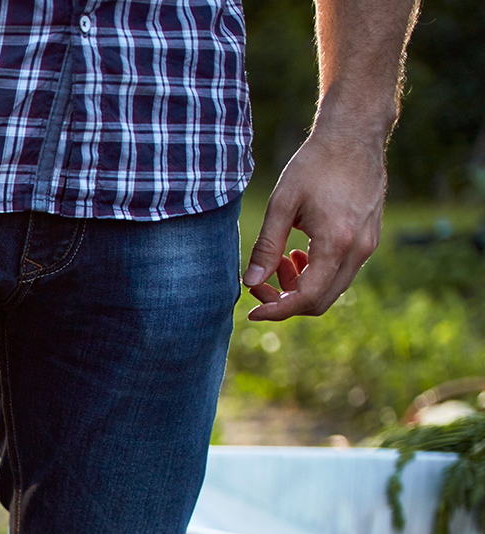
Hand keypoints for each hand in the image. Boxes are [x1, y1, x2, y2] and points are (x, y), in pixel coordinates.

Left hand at [243, 128, 387, 320]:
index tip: (251, 311)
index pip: (307, 297)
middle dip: (286, 300)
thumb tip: (250, 283)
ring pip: (331, 288)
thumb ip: (267, 246)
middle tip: (261, 282)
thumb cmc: (314, 165)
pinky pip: (341, 272)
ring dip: (300, 285)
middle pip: (321, 302)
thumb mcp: (282, 204)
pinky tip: (297, 251)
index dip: (277, 310)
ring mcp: (368, 245)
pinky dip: (316, 272)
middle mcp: (359, 250)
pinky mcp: (369, 239)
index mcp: (336, 242)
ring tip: (281, 257)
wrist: (354, 137)